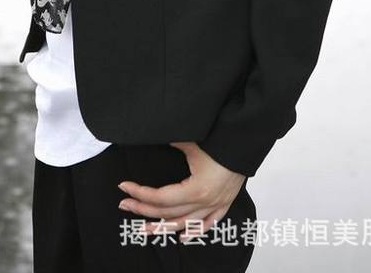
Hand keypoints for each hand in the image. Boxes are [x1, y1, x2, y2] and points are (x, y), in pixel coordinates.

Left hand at [117, 141, 246, 240]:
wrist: (246, 143)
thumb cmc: (221, 142)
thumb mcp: (193, 142)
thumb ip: (172, 141)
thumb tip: (153, 133)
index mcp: (196, 189)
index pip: (161, 197)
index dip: (140, 192)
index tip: (124, 187)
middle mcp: (205, 202)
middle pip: (169, 212)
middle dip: (144, 209)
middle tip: (125, 204)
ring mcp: (215, 205)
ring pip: (185, 224)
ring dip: (163, 227)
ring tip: (143, 229)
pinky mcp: (224, 204)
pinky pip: (208, 224)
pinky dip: (194, 232)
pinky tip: (181, 237)